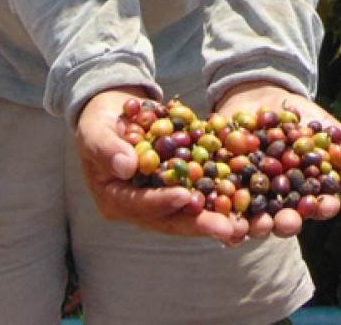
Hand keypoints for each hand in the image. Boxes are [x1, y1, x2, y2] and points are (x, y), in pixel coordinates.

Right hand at [75, 88, 245, 242]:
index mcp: (114, 199)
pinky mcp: (177, 190)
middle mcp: (138, 208)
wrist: (114, 112)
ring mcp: (159, 201)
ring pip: (189, 214)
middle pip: (170, 219)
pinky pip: (200, 197)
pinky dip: (221, 201)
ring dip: (216, 219)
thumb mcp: (95, 130)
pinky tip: (245, 207)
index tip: (186, 195)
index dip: (163, 202)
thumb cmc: (98, 122)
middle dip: (200, 224)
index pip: (140, 205)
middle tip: (228, 228)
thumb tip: (127, 166)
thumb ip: (107, 148)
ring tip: (243, 226)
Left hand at [212, 80, 340, 244]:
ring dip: (256, 227)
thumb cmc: (299, 117)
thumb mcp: (324, 128)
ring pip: (255, 220)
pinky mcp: (225, 188)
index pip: (320, 206)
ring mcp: (253, 197)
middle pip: (286, 220)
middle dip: (288, 223)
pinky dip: (222, 213)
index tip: (326, 206)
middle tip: (287, 221)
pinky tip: (223, 217)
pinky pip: (223, 205)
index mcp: (308, 191)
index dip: (324, 208)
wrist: (260, 95)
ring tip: (257, 225)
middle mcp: (281, 201)